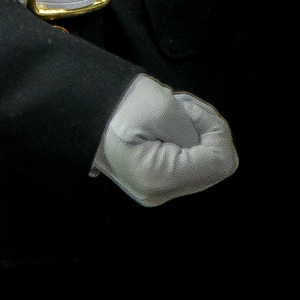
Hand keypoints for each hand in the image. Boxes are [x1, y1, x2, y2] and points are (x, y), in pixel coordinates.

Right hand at [91, 73, 237, 206]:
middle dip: (206, 133)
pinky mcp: (153, 182)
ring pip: (202, 165)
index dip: (215, 130)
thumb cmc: (117, 105)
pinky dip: (184, 142)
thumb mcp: (165, 110)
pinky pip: (186, 165)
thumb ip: (198, 135)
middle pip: (213, 166)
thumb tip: (214, 148)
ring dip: (194, 135)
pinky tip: (164, 125)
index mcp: (160, 179)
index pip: (220, 162)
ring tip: (169, 112)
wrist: (79, 107)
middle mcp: (158, 194)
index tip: (190, 111)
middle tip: (182, 108)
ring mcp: (155, 191)